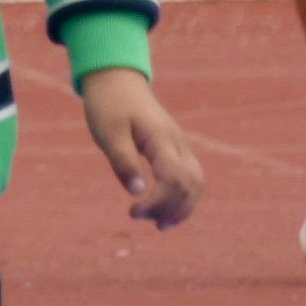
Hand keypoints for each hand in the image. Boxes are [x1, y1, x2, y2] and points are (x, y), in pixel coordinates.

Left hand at [79, 64, 202, 228]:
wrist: (117, 80)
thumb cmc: (109, 106)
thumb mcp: (108, 134)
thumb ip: (123, 162)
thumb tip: (138, 192)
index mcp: (160, 139)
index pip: (173, 179)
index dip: (157, 203)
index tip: (132, 212)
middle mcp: (177, 143)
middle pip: (191, 184)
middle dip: (171, 209)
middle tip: (140, 219)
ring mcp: (180, 145)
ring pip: (197, 182)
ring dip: (183, 207)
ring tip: (160, 225)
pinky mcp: (176, 149)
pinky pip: (190, 177)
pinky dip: (183, 197)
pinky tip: (165, 211)